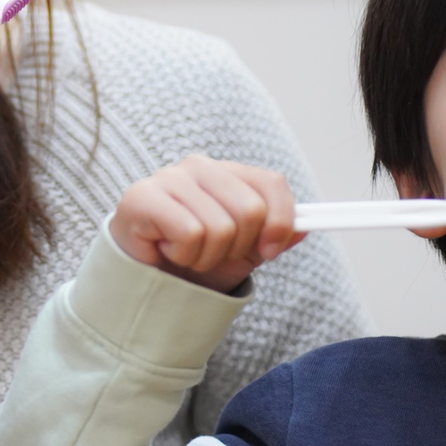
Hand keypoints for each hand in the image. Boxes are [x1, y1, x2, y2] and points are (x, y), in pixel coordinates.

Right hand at [108, 156, 304, 293]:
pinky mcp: (142, 196)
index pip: (272, 183)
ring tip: (186, 253)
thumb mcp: (241, 252)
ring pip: (220, 227)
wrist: (142, 278)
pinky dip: (184, 254)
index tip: (269, 251)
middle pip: (251, 209)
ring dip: (206, 256)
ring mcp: (169, 177)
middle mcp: (200, 166)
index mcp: (227, 173)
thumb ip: (272, 237)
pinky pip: (190, 233)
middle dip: (237, 247)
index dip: (280, 221)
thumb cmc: (190, 258)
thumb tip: (304, 228)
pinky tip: (167, 249)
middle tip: (212, 254)